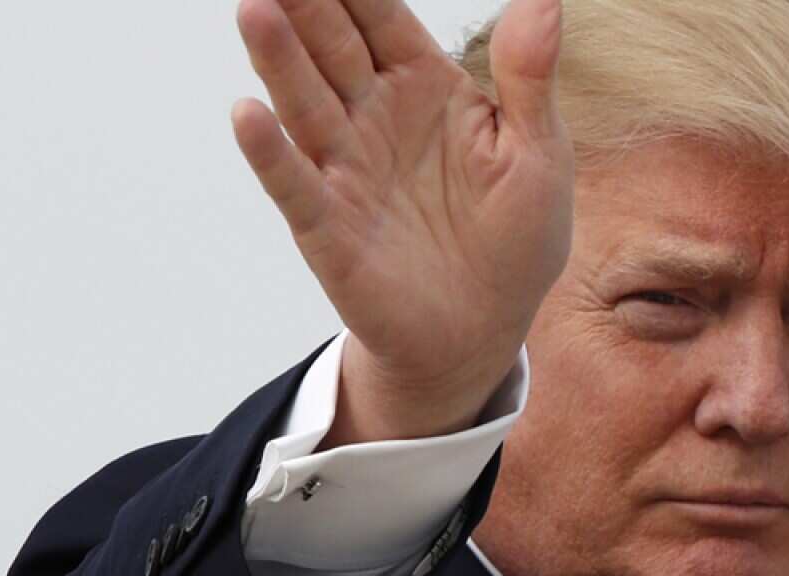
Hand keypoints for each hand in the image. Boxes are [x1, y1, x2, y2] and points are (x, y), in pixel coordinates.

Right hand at [232, 0, 572, 440]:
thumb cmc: (514, 238)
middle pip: (333, 47)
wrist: (483, 329)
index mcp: (424, 87)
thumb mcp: (539, 155)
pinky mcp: (328, 227)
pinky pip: (296, 185)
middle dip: (308, 4)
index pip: (381, 18)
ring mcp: (345, 168)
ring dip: (280, 59)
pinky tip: (249, 116)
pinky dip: (272, 154)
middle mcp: (373, 116)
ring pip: (307, 103)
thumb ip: (530, 79)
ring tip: (256, 10)